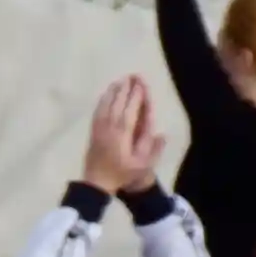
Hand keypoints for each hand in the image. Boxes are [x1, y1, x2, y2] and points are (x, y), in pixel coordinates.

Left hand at [85, 75, 163, 196]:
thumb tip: (162, 133)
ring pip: (106, 104)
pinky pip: (98, 110)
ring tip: (121, 80)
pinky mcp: (93, 130)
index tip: (140, 84)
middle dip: (125, 88)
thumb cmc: (122, 174)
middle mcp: (110, 126)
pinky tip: (106, 94)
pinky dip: (103, 100)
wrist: (95, 181)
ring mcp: (99, 127)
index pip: (130, 109)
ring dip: (114, 91)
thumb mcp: (142, 166)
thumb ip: (153, 150)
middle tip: (132, 75)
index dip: (136, 96)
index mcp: (123, 133)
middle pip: (118, 103)